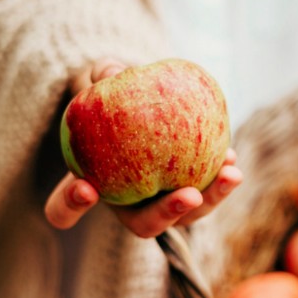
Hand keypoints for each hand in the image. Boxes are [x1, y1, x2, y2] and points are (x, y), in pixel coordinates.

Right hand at [44, 58, 242, 236]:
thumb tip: (113, 72)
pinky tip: (232, 159)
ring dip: (211, 200)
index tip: (85, 188)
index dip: (71, 205)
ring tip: (231, 174)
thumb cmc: (116, 93)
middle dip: (166, 214)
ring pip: (185, 216)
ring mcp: (161, 203)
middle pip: (143, 225)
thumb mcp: (104, 79)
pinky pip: (208, 192)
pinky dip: (222, 180)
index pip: (64, 208)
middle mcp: (126, 205)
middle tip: (188, 195)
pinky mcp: (191, 192)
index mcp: (90, 185)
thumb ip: (103, 74)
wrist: (144, 102)